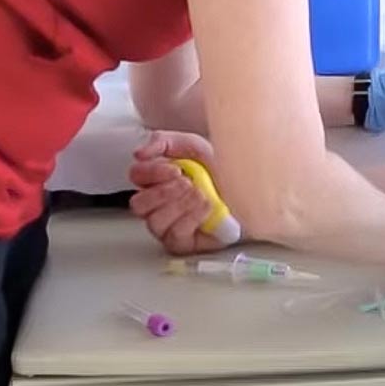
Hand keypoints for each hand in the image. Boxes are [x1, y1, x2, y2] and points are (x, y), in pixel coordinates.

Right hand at [128, 131, 227, 254]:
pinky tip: (206, 206)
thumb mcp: (193, 145)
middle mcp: (155, 204)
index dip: (153, 172)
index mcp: (155, 179)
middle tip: (187, 182)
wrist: (248, 189)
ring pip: (155, 221)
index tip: (176, 168)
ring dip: (180, 204)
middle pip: (138, 204)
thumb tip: (139, 153)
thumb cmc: (219, 169)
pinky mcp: (181, 243)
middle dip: (163, 192)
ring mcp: (166, 226)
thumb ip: (163, 142)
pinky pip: (174, 236)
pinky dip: (191, 218)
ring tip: (201, 194)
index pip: (136, 176)